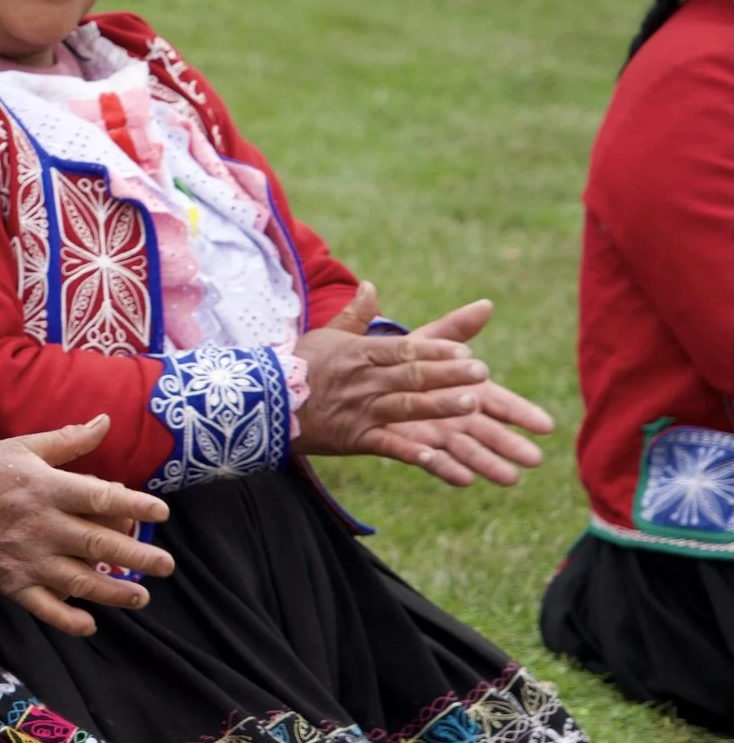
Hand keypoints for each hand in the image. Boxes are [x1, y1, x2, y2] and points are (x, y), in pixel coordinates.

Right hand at [0, 416, 173, 636]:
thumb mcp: (24, 447)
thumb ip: (68, 440)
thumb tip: (106, 420)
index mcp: (46, 489)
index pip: (99, 496)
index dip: (134, 503)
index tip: (162, 511)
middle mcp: (41, 526)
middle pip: (97, 543)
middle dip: (137, 556)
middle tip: (166, 565)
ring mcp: (26, 558)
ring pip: (78, 580)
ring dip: (112, 591)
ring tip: (141, 597)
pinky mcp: (12, 583)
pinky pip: (43, 607)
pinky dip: (66, 619)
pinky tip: (91, 625)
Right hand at [292, 284, 494, 468]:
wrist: (259, 402)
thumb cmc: (297, 366)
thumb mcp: (325, 336)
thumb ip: (354, 314)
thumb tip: (371, 286)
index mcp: (360, 354)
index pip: (403, 349)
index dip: (435, 350)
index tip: (465, 349)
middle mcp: (363, 381)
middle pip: (411, 376)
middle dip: (448, 374)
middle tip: (482, 372)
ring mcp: (360, 411)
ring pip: (405, 407)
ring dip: (439, 406)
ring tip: (471, 404)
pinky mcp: (354, 439)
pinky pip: (388, 446)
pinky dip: (414, 452)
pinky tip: (440, 456)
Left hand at [369, 299, 553, 485]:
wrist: (365, 379)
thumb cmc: (404, 358)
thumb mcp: (428, 340)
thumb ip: (455, 328)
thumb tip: (486, 304)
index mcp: (468, 390)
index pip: (502, 403)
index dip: (522, 413)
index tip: (546, 425)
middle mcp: (458, 415)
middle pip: (490, 431)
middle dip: (511, 444)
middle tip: (535, 459)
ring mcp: (438, 434)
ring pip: (467, 451)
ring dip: (488, 464)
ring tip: (511, 479)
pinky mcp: (414, 447)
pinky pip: (431, 461)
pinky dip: (446, 469)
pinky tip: (464, 480)